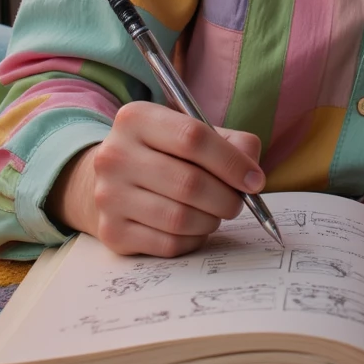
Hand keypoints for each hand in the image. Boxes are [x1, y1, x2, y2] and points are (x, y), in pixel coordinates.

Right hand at [46, 101, 264, 256]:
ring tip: (214, 212)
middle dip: (226, 197)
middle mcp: (115, 155)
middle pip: (189, 182)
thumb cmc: (164, 154)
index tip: (255, 180)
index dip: (232, 162)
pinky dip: (193, 239)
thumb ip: (230, 143)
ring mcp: (109, 196)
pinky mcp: (112, 232)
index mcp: (136, 118)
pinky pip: (169, 244)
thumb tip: (252, 176)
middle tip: (238, 201)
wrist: (110, 181)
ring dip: (211, 220)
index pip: (193, 138)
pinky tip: (193, 228)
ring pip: (180, 218)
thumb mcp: (192, 133)